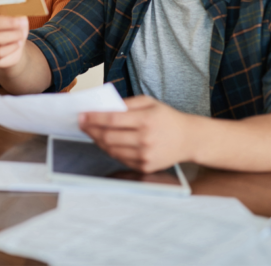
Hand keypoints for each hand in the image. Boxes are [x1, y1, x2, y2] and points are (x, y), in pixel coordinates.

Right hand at [0, 0, 28, 68]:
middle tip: (22, 23)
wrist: (16, 49)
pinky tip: (16, 44)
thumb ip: (16, 12)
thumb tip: (18, 14)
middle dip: (9, 23)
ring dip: (13, 36)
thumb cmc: (15, 29)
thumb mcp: (18, 17)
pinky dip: (12, 47)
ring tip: (20, 35)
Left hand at [78, 95, 194, 173]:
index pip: (112, 120)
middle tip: (82, 124)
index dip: (93, 118)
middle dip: (91, 130)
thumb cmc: (166, 118)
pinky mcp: (144, 167)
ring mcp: (145, 156)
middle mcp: (145, 139)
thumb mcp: (149, 102)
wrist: (188, 139)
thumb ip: (127, 104)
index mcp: (146, 120)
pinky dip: (109, 150)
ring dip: (97, 140)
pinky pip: (120, 159)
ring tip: (92, 132)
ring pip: (111, 150)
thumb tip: (103, 108)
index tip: (81, 115)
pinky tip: (106, 142)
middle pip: (108, 137)